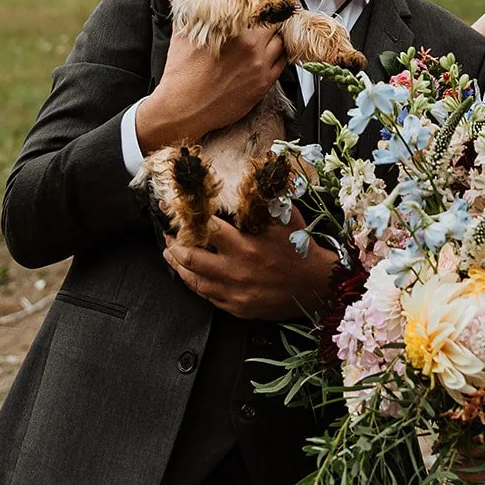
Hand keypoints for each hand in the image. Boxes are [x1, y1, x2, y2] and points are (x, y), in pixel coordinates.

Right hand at [136, 17, 286, 152]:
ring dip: (277, 38)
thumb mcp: (181, 36)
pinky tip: (271, 55)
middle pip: (275, 24)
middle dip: (271, 20)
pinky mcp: (263, 85)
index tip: (265, 2)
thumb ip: (185, 11)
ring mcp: (259, 66)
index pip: (261, 7)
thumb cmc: (181, 74)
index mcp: (234, 30)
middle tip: (267, 19)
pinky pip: (282, 65)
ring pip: (282, 43)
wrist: (182, 108)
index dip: (265, 3)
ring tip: (269, 37)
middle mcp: (251, 47)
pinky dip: (279, 57)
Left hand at [163, 210, 336, 319]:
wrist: (316, 286)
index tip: (175, 212)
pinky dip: (196, 285)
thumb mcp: (286, 218)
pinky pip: (208, 297)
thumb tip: (254, 176)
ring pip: (194, 281)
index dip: (187, 219)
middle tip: (168, 236)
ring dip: (179, 266)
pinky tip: (192, 276)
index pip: (206, 229)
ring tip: (171, 255)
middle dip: (174, 245)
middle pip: (191, 258)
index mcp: (245, 246)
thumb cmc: (300, 249)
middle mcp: (235, 270)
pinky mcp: (237, 308)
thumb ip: (265, 201)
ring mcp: (234, 293)